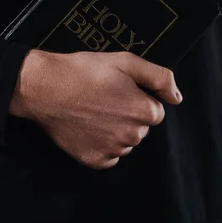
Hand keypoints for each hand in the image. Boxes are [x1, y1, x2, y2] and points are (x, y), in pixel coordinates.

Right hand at [10, 50, 182, 169]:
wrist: (44, 88)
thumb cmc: (84, 71)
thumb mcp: (125, 62)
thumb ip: (159, 77)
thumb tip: (177, 98)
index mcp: (143, 111)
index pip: (155, 111)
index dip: (138, 98)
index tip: (118, 90)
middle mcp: (132, 136)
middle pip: (140, 128)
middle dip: (128, 115)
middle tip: (104, 99)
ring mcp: (112, 150)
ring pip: (125, 142)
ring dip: (115, 130)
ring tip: (93, 111)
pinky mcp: (94, 161)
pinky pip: (109, 156)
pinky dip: (101, 145)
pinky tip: (88, 127)